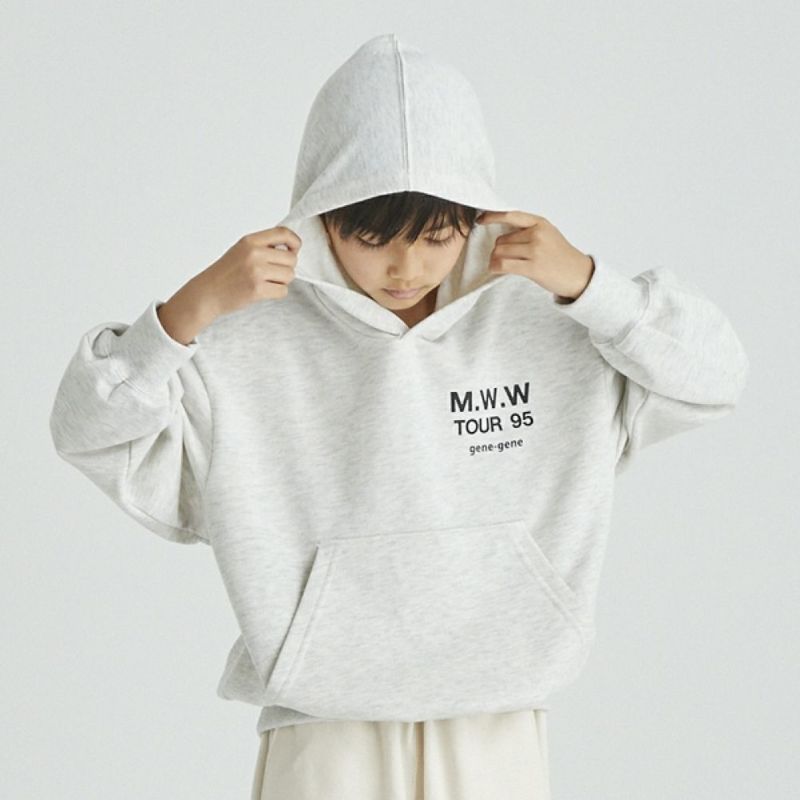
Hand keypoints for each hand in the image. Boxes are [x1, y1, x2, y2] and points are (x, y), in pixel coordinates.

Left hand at [476, 210, 593, 300]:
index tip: (481, 220)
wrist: (579, 275)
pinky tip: (496, 269)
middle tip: (500, 257)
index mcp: (540, 223)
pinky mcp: (533, 267)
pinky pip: (503, 264)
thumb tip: (502, 234)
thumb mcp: (548, 234)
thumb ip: (529, 231)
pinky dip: (495, 266)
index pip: (511, 215)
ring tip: (498, 264)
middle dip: (497, 249)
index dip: (492, 216)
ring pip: (500, 251)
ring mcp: (535, 250)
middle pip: (501, 239)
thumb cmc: (561, 257)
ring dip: (494, 259)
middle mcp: (537, 234)